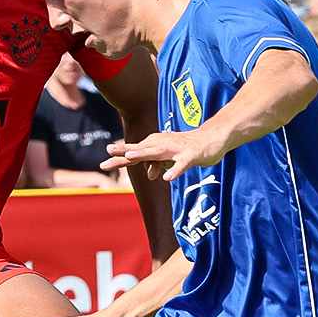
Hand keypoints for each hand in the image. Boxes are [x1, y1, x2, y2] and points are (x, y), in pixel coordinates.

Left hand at [101, 128, 226, 180]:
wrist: (213, 138)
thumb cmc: (188, 148)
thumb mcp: (170, 159)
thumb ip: (158, 165)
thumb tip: (150, 175)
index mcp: (156, 146)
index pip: (135, 153)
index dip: (119, 157)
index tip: (103, 162)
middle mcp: (163, 145)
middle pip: (141, 150)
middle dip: (124, 153)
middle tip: (108, 155)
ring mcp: (177, 149)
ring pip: (158, 152)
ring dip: (145, 154)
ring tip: (130, 157)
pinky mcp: (191, 154)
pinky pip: (182, 164)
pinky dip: (175, 170)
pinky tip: (167, 178)